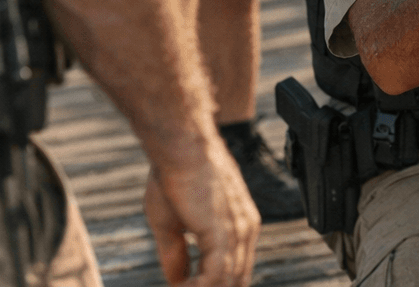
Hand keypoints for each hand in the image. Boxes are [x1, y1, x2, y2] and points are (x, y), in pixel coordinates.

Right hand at [144, 142, 259, 285]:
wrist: (180, 145)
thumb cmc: (174, 176)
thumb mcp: (172, 223)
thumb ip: (177, 254)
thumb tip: (178, 282)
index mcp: (241, 227)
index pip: (236, 272)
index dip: (213, 285)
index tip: (189, 286)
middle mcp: (246, 231)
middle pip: (236, 281)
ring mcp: (237, 233)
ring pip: (227, 283)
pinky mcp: (223, 234)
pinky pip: (216, 278)